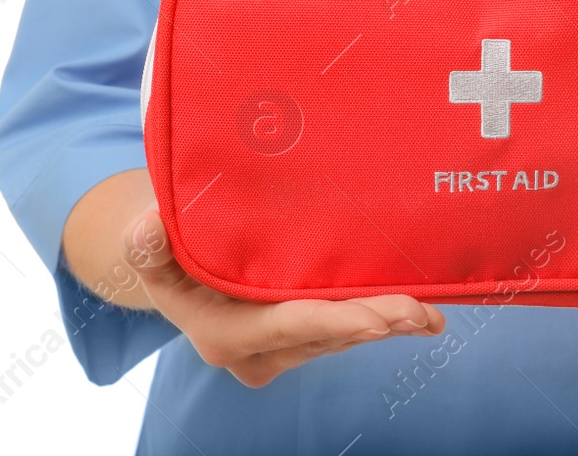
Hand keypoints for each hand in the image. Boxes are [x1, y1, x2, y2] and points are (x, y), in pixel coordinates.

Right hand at [124, 208, 445, 387]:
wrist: (174, 264)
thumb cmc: (163, 248)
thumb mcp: (145, 245)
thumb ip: (146, 241)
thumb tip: (150, 225)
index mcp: (224, 336)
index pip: (287, 326)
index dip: (334, 322)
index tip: (378, 319)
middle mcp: (259, 352)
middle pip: (326, 337)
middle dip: (376, 325)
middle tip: (423, 313)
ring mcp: (284, 348)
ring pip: (341, 337)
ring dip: (387, 323)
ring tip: (432, 312)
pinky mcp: (303, 336)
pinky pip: (345, 329)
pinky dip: (382, 319)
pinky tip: (423, 314)